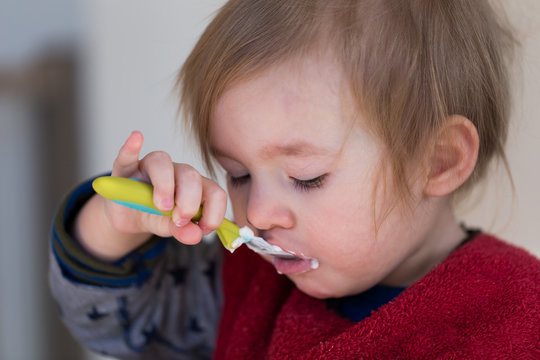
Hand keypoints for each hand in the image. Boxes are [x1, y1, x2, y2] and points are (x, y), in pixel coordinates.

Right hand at [74, 131, 226, 260]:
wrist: (127, 216)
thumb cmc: (154, 216)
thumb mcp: (169, 227)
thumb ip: (182, 231)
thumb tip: (196, 236)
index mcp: (194, 187)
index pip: (213, 191)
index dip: (213, 210)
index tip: (204, 228)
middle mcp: (176, 172)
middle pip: (190, 175)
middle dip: (190, 200)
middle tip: (181, 219)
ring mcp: (150, 168)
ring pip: (162, 162)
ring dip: (165, 185)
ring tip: (162, 206)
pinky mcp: (125, 168)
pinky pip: (127, 155)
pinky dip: (131, 147)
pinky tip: (136, 139)